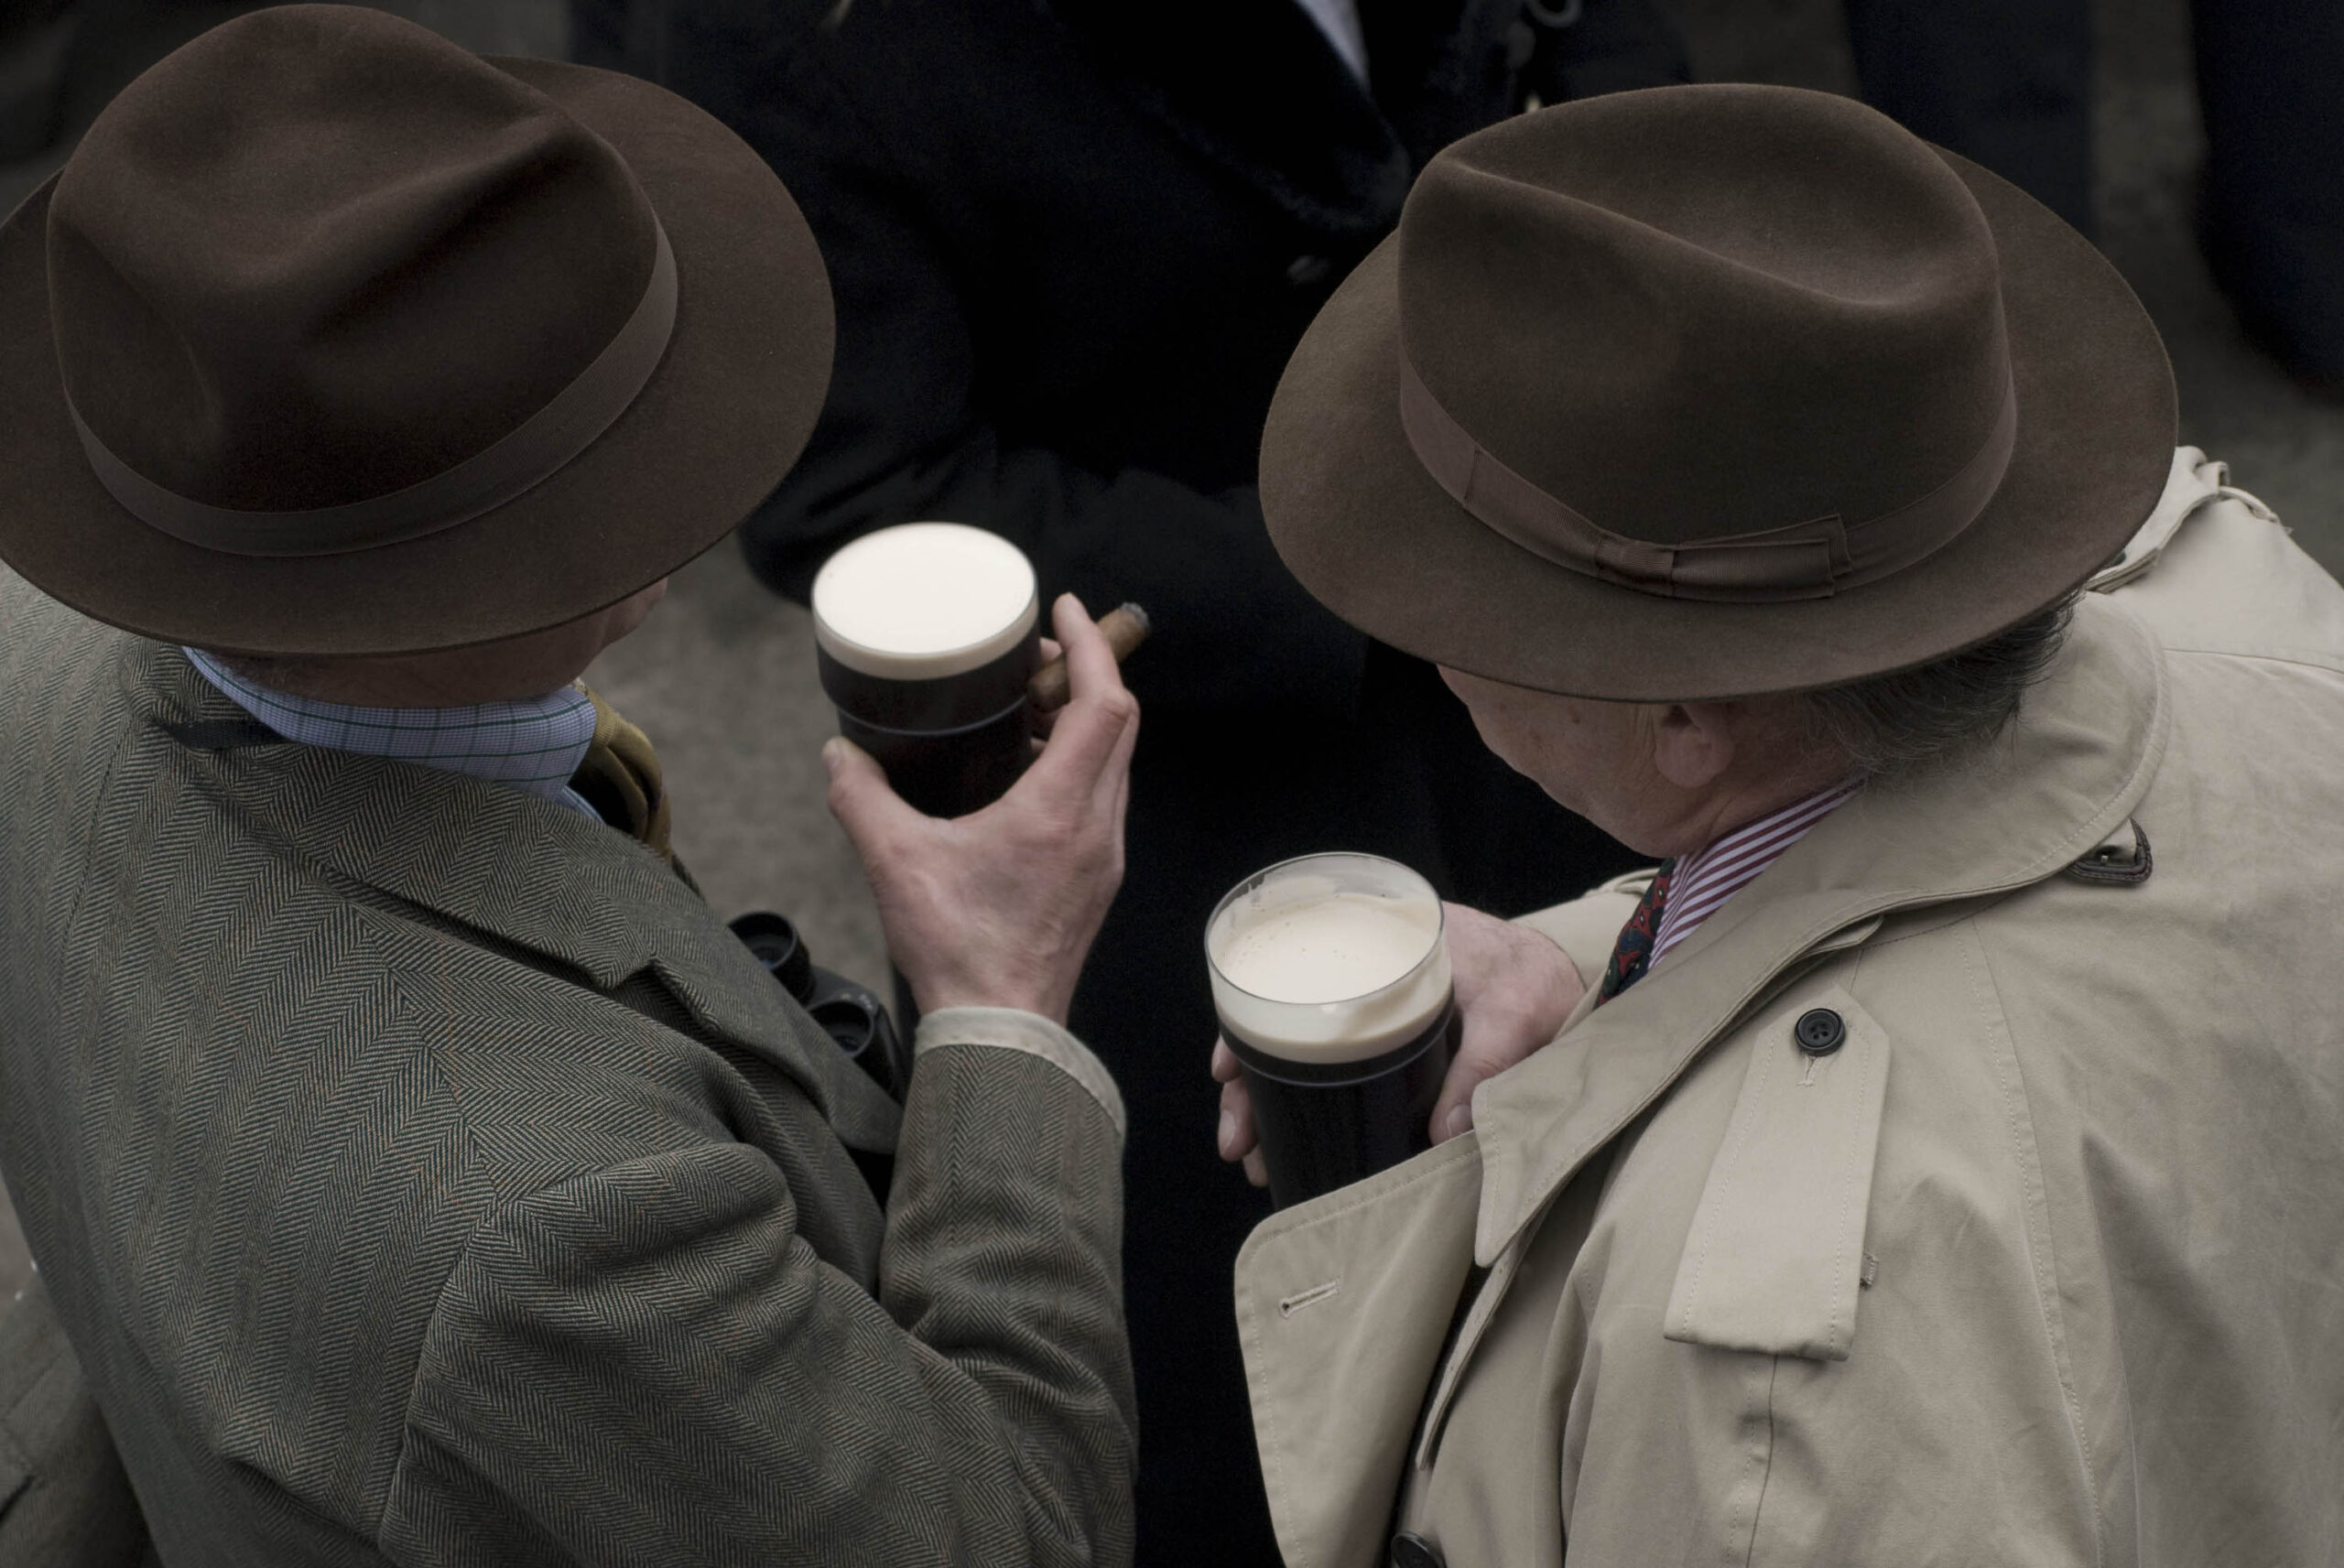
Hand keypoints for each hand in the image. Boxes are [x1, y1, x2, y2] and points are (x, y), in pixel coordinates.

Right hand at [825, 594, 1138, 1022]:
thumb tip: (839, 753)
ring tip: (1032, 704)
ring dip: (1084, 721)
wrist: (1002, 1034)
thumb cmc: (960, 952)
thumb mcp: (895, 863)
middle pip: (1120, 724)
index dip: (1092, 646)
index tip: (1070, 610)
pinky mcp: (1095, 880)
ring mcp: (1104, 856)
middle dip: (1086, 674)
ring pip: (1114, 763)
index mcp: (1061, 811)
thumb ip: (861, 798)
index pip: (1106, 703)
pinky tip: (1030, 772)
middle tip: (1040, 652)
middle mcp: (1097, 827)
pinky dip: (1079, 764)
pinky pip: (1102, 798)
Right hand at [1213, 901, 1585, 1181]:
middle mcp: (1361, 976)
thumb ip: (1486, 1065)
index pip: (1289, 976)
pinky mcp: (1386, 1048)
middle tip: (1238, 1144)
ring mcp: (1369, 1015)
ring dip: (1273, 1104)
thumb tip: (1443, 1135)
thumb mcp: (1518, 1012)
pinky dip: (1309, 1108)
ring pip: (1301, 1058)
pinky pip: (1332, 1074)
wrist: (1567, 981)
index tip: (1228, 1071)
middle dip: (1249, 1086)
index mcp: (1381, 944)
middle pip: (1282, 1026)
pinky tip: (1293, 1145)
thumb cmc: (1538, 980)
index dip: (1248, 1023)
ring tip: (1257, 1161)